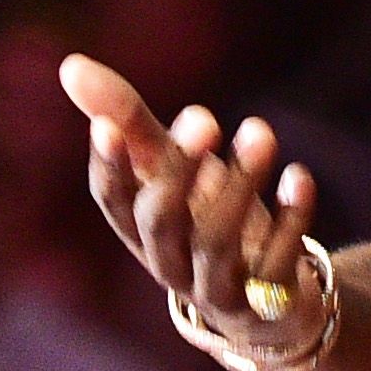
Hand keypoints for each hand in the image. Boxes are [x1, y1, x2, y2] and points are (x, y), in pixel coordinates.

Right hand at [59, 53, 325, 361]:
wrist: (268, 307)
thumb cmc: (207, 220)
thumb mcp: (170, 171)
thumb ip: (130, 122)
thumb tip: (70, 64)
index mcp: (140, 230)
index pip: (113, 203)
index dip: (108, 167)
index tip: (105, 125)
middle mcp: (170, 264)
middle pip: (162, 221)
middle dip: (179, 170)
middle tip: (205, 116)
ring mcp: (216, 290)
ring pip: (216, 242)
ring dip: (241, 183)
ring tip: (261, 131)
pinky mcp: (266, 305)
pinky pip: (276, 267)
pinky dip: (291, 221)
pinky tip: (300, 175)